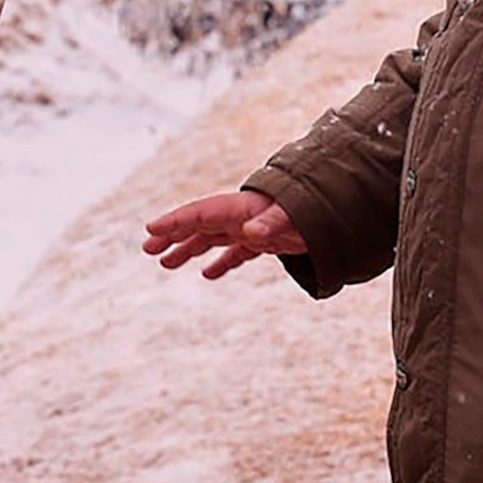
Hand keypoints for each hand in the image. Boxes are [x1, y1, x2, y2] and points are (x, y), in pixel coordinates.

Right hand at [143, 190, 308, 280]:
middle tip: (148, 247)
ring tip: (166, 262)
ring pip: (212, 238)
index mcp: (241, 208)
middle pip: (200, 225)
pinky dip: (220, 262)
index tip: (152, 229)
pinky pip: (235, 252)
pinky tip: (208, 274)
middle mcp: (240, 216)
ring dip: (189, 248)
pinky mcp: (263, 241)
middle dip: (173, 234)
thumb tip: (250, 231)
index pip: (201, 213)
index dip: (176, 221)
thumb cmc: (310, 211)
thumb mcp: (290, 218)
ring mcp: (250, 228)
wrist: (333, 210)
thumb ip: (270, 222)